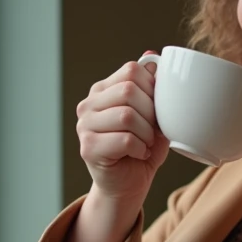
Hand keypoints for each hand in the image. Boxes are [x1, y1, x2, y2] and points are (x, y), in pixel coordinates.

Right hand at [75, 53, 169, 202]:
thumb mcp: (153, 115)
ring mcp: (84, 126)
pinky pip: (125, 139)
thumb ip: (152, 87)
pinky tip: (139, 154)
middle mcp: (89, 104)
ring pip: (127, 115)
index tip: (157, 110)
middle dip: (151, 113)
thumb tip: (152, 55)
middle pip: (129, 91)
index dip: (153, 89)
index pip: (132, 70)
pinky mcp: (88, 147)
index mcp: (103, 90)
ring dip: (147, 134)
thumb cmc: (142, 149)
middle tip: (152, 131)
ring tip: (146, 143)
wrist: (128, 186)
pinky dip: (141, 148)